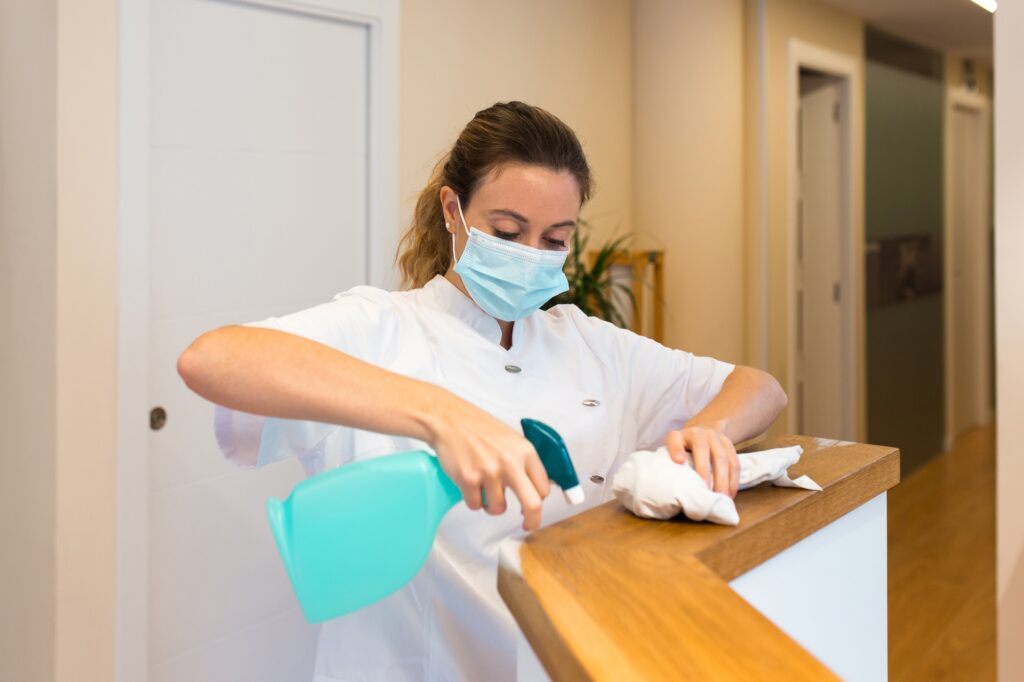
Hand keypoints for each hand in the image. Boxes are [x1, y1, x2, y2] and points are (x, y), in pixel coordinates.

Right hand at [425, 392, 550, 529]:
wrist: (449, 420)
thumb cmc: (478, 429)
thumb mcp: (511, 440)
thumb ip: (524, 461)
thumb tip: (537, 486)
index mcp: (525, 452)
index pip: (543, 488)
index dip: (538, 501)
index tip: (532, 508)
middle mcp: (510, 463)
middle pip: (532, 504)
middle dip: (532, 521)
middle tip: (527, 525)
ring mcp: (489, 472)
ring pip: (498, 509)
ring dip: (491, 506)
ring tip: (484, 491)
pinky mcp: (469, 480)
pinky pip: (475, 505)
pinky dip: (473, 501)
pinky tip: (469, 485)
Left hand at [664, 421, 738, 497]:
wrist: (701, 431)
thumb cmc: (682, 449)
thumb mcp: (672, 453)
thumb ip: (669, 463)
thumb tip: (671, 489)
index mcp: (678, 436)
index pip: (674, 440)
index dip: (676, 449)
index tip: (679, 461)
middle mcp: (697, 433)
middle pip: (701, 448)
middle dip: (704, 469)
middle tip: (705, 490)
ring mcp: (715, 437)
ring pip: (722, 457)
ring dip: (723, 479)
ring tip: (721, 497)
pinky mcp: (728, 444)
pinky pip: (734, 462)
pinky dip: (733, 480)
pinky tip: (730, 494)